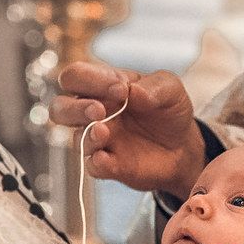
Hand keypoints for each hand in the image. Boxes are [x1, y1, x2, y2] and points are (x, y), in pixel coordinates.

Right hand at [51, 62, 204, 199]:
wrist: (183, 147)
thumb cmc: (169, 112)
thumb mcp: (170, 89)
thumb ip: (156, 86)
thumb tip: (133, 91)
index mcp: (102, 87)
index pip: (76, 77)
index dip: (90, 79)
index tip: (122, 88)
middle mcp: (94, 113)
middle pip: (60, 108)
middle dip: (74, 108)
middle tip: (99, 110)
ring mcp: (100, 141)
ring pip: (73, 138)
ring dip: (86, 134)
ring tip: (104, 131)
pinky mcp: (109, 165)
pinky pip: (92, 166)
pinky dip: (96, 162)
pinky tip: (106, 158)